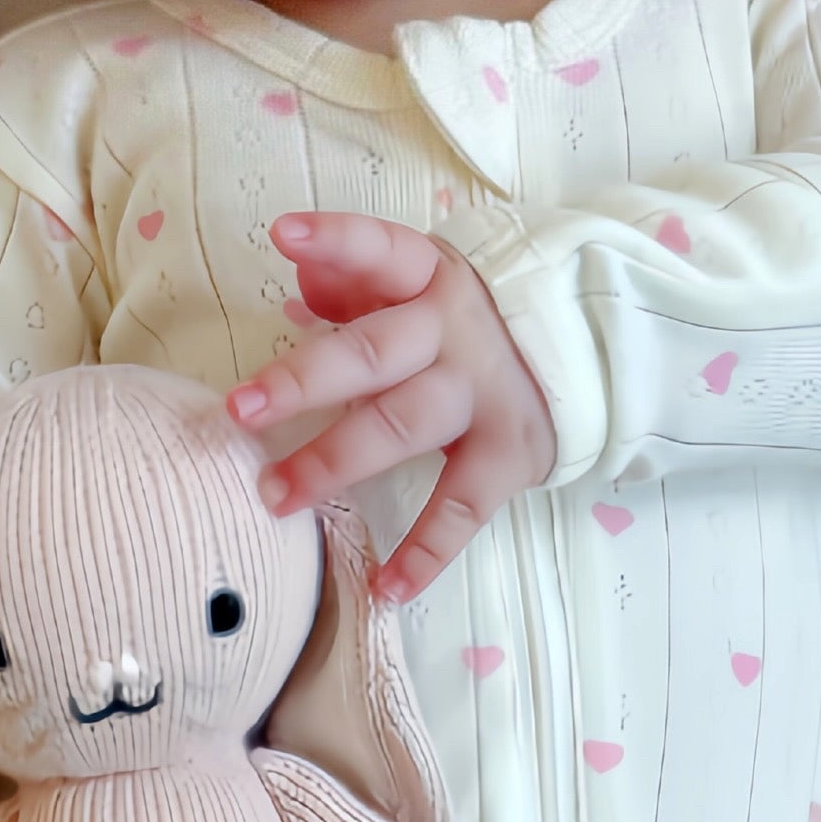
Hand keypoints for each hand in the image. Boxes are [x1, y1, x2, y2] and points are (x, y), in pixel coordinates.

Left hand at [226, 213, 555, 598]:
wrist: (582, 357)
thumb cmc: (465, 323)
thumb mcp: (422, 285)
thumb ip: (358, 280)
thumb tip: (294, 283)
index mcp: (430, 279)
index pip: (381, 250)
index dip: (336, 241)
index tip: (283, 234)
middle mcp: (454, 334)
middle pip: (372, 355)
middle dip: (302, 382)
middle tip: (238, 410)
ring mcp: (481, 396)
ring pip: (400, 427)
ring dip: (334, 462)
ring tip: (275, 495)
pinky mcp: (507, 455)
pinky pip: (461, 508)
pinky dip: (426, 552)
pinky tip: (386, 588)